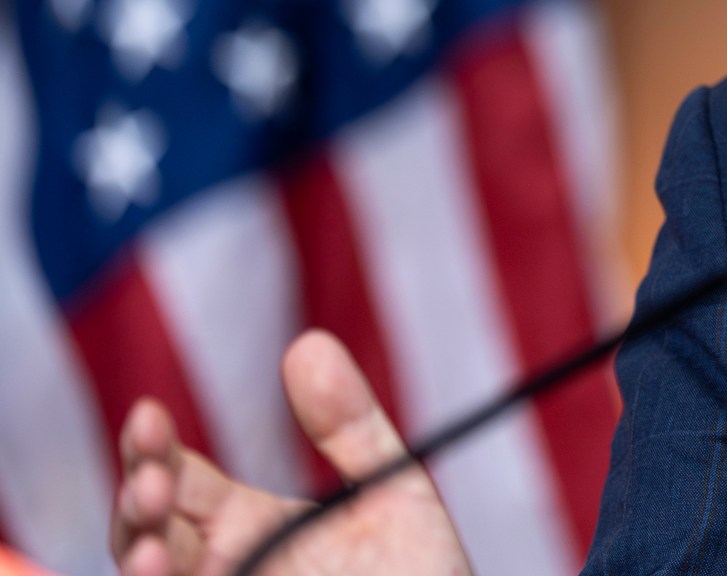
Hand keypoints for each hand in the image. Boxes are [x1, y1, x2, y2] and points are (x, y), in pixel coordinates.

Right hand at [111, 330, 470, 575]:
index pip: (175, 477)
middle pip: (145, 528)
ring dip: (137, 556)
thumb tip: (308, 344)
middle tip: (151, 477)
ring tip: (149, 539)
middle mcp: (221, 563)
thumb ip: (350, 424)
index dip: (152, 446)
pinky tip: (163, 573)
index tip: (149, 413)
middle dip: (136, 497)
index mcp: (242, 522)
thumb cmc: (419, 573)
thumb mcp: (391, 488)